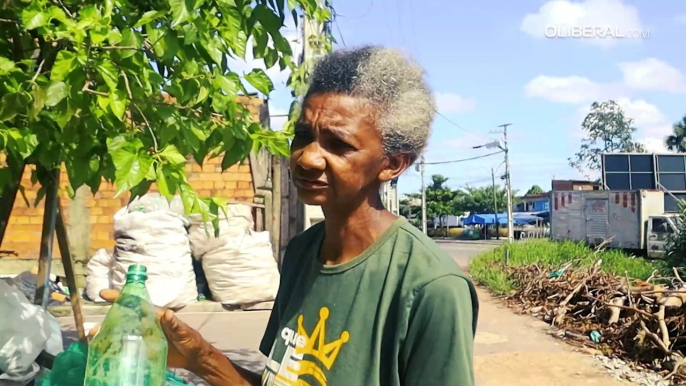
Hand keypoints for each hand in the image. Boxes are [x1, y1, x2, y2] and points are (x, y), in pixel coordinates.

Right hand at [88, 289, 212, 372]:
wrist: (193, 357)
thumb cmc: (190, 340)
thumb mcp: (183, 332)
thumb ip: (175, 324)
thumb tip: (168, 314)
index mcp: (155, 316)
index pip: (136, 303)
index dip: (120, 297)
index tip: (104, 294)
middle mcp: (147, 324)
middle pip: (124, 319)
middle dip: (108, 322)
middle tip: (93, 330)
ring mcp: (144, 336)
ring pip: (123, 333)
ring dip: (108, 335)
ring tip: (94, 341)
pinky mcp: (145, 349)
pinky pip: (128, 346)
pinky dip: (116, 347)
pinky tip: (104, 352)